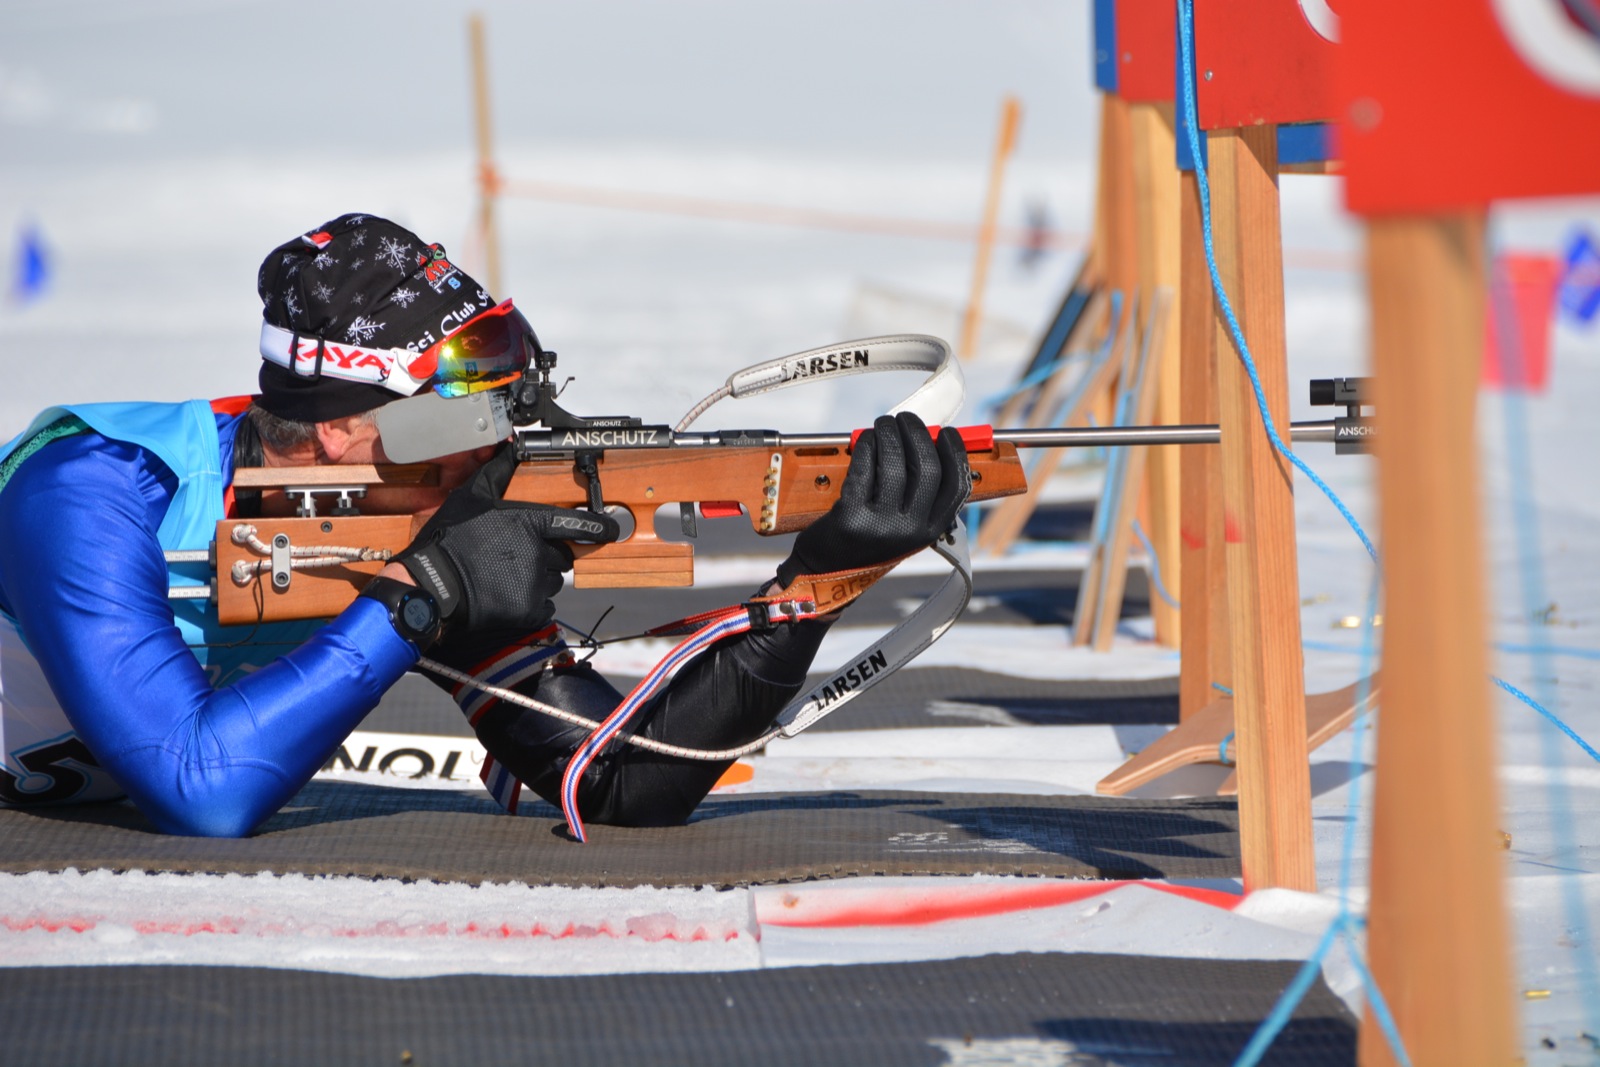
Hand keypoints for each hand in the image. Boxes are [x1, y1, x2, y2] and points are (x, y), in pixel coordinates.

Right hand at [398, 444, 619, 633]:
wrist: (431, 585)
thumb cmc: (449, 539)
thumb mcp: (471, 496)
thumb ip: (497, 472)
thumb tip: (509, 447)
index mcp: (530, 523)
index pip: (578, 524)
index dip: (599, 527)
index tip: (611, 529)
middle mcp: (538, 552)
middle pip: (562, 554)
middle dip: (548, 554)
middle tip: (518, 555)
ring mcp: (535, 583)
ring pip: (552, 580)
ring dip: (538, 578)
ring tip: (505, 575)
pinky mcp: (528, 609)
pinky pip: (542, 605)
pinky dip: (529, 602)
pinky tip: (505, 594)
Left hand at [776, 411, 970, 587]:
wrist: (826, 570)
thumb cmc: (868, 537)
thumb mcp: (903, 523)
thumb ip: (918, 491)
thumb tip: (926, 439)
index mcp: (931, 530)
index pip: (957, 485)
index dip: (956, 453)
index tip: (946, 432)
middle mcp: (911, 530)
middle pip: (928, 469)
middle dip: (919, 434)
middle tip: (906, 420)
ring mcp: (882, 526)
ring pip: (895, 465)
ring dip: (890, 434)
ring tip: (884, 424)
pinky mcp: (852, 518)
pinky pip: (864, 469)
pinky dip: (867, 447)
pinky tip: (866, 440)